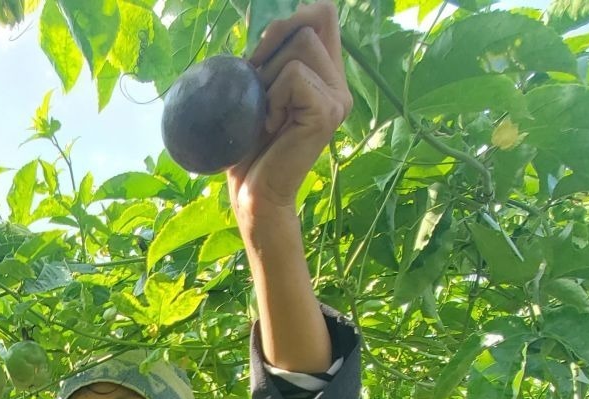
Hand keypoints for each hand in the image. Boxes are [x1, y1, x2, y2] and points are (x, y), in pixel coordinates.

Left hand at [227, 2, 353, 222]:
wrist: (252, 191)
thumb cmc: (249, 143)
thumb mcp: (257, 89)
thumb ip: (271, 57)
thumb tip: (265, 22)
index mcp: (326, 73)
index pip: (323, 14)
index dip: (292, 18)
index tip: (264, 52)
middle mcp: (339, 84)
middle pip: (307, 25)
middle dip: (270, 52)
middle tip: (260, 94)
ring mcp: (338, 98)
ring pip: (299, 48)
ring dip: (269, 78)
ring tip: (267, 113)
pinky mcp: (328, 112)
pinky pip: (295, 76)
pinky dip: (273, 96)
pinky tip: (271, 124)